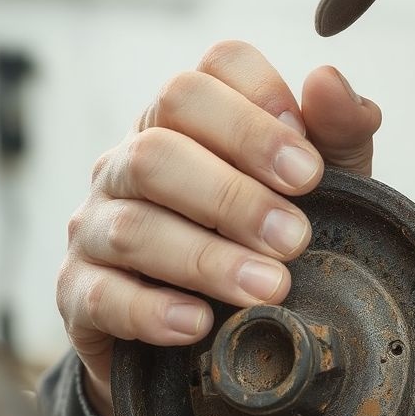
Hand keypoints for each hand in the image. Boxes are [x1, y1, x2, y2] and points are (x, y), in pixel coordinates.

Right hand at [56, 41, 381, 415]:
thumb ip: (336, 135)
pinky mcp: (78, 291)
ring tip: (271, 289)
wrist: (211, 337)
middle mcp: (129, 162)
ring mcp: (94, 224)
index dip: (256, 109)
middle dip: (235, 195)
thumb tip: (329, 80)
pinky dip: (152, 310)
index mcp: (184, 121)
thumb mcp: (322, 188)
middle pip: (158, 147)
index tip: (310, 167)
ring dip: (208, 259)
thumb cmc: (268, 239)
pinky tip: (200, 324)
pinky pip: (100, 294)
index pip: (201, 79)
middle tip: (296, 238)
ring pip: (132, 225)